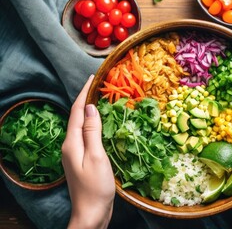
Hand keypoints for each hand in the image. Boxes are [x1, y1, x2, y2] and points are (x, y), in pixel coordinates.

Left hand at [62, 75, 114, 228]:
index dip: (84, 93)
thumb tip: (91, 108)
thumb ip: (92, 132)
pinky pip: (86, 135)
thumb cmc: (96, 187)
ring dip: (89, 111)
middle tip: (98, 85)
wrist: (91, 213)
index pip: (78, 112)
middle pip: (77, 116)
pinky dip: (93, 124)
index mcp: (72, 142)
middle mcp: (70, 145)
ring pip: (81, 125)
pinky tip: (100, 123)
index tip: (92, 78)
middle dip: (86, 99)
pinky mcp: (82, 159)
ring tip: (100, 98)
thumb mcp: (96, 157)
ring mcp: (75, 153)